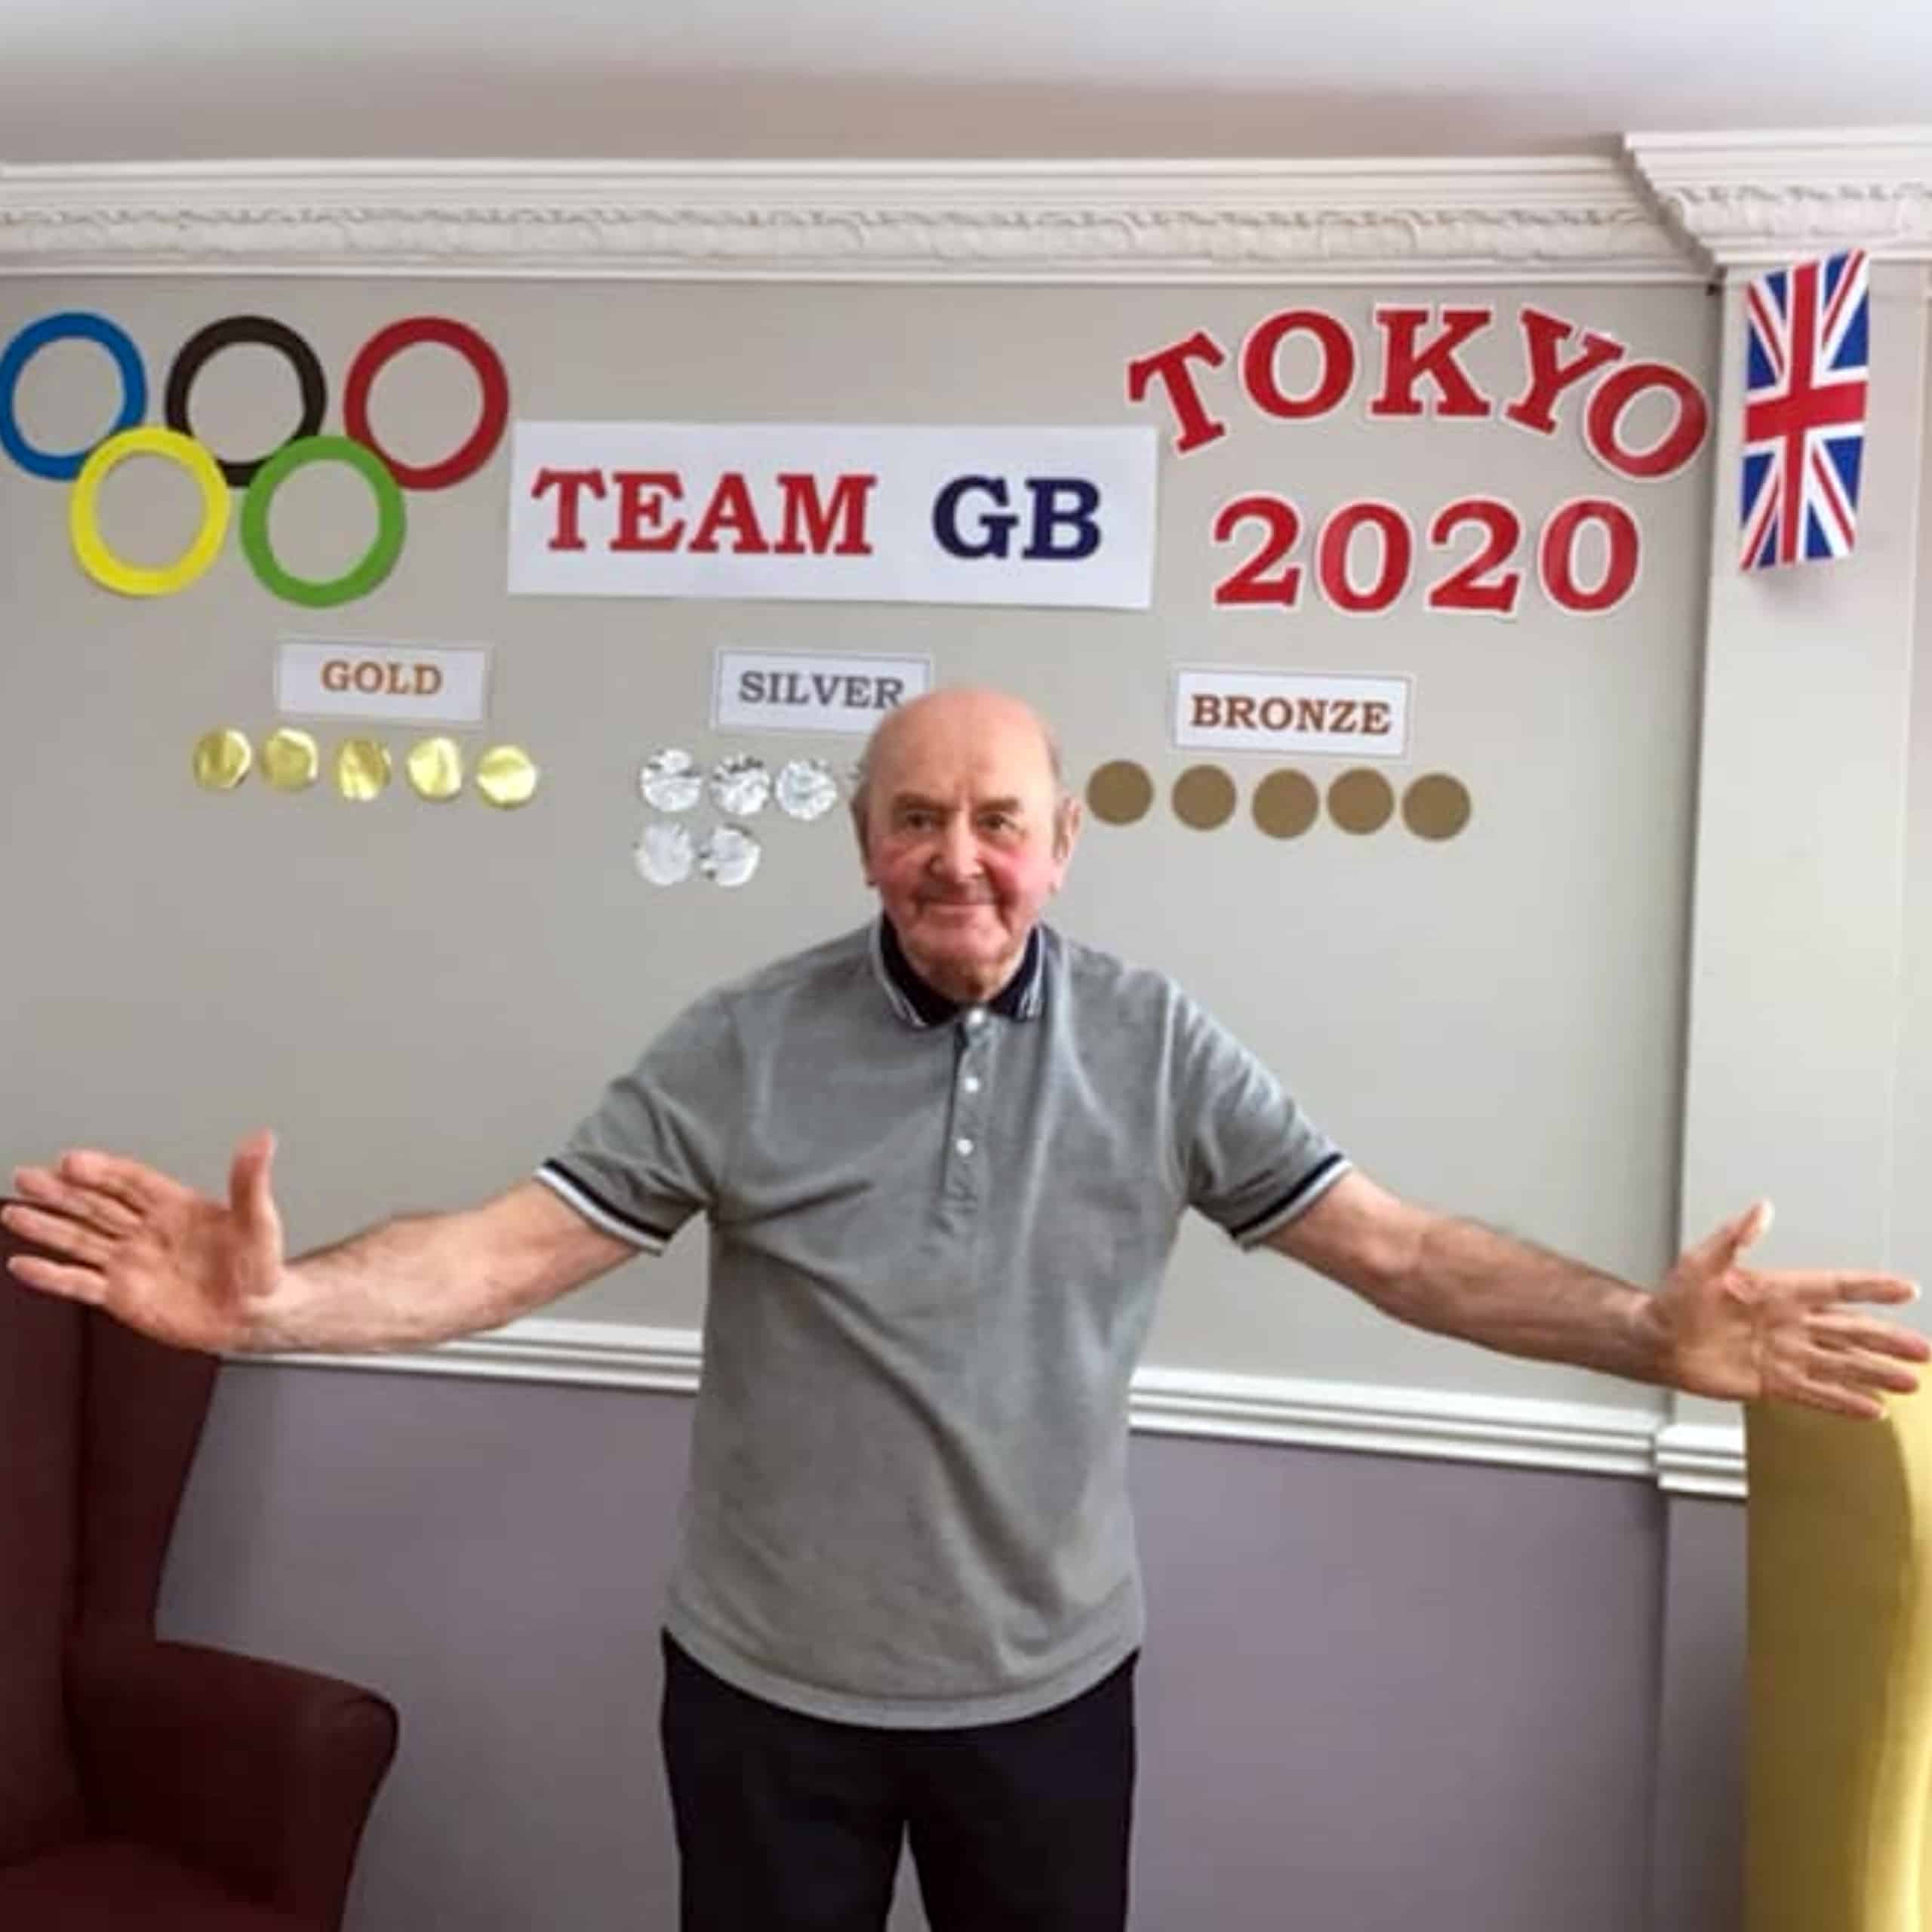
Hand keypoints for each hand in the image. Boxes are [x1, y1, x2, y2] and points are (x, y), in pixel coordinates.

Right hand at [3, 1131, 286, 1353]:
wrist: (256, 1314)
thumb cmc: (260, 1266)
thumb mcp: (258, 1220)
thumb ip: (250, 1182)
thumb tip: (262, 1140)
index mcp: (174, 1206)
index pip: (129, 1181)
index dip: (101, 1170)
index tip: (71, 1160)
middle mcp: (145, 1230)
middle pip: (95, 1204)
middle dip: (60, 1191)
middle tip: (25, 1177)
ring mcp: (130, 1261)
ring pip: (80, 1239)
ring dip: (47, 1226)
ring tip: (12, 1212)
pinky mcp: (121, 1294)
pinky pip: (79, 1283)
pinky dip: (51, 1276)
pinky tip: (22, 1264)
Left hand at [1658, 1200, 1927, 1417]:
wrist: (1654, 1339)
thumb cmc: (1673, 1299)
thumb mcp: (1700, 1262)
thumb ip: (1733, 1237)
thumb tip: (1761, 1208)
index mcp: (1777, 1290)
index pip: (1834, 1287)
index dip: (1870, 1288)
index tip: (1906, 1288)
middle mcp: (1787, 1322)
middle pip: (1849, 1330)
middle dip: (1887, 1339)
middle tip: (1925, 1350)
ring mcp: (1783, 1353)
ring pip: (1840, 1364)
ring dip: (1875, 1373)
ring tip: (1910, 1381)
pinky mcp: (1771, 1382)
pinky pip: (1815, 1393)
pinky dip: (1844, 1401)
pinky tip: (1872, 1409)